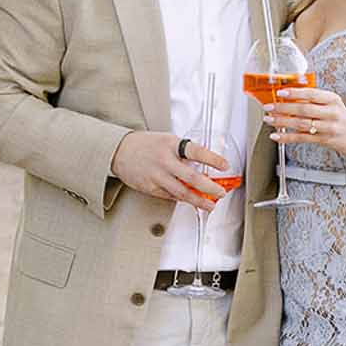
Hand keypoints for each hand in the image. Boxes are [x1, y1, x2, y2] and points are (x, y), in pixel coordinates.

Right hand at [111, 131, 225, 207]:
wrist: (120, 151)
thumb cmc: (145, 145)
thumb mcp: (167, 140)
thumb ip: (183, 151)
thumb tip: (204, 164)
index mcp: (171, 145)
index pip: (196, 152)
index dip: (212, 159)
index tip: (225, 165)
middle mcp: (165, 161)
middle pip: (192, 177)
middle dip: (210, 187)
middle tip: (220, 192)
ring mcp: (157, 176)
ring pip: (182, 192)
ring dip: (198, 200)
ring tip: (210, 204)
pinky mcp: (151, 188)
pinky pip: (170, 196)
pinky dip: (182, 199)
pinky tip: (191, 201)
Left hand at [266, 84, 345, 159]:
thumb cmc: (344, 119)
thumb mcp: (333, 104)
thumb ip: (315, 100)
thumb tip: (290, 97)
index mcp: (332, 100)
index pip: (311, 94)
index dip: (295, 93)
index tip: (281, 92)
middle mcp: (331, 113)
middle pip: (303, 109)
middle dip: (283, 108)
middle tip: (269, 106)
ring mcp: (328, 128)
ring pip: (301, 124)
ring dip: (282, 122)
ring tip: (269, 119)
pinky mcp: (325, 140)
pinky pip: (302, 138)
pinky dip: (287, 137)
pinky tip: (277, 135)